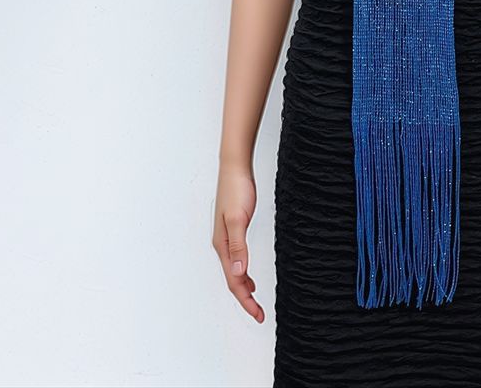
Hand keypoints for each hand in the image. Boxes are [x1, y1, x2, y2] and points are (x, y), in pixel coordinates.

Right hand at [212, 161, 264, 322]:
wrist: (235, 167)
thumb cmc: (236, 189)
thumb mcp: (238, 218)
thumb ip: (238, 246)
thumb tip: (238, 273)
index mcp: (222, 245)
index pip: (233, 281)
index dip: (245, 300)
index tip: (258, 314)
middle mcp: (221, 245)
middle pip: (232, 280)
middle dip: (244, 298)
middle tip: (259, 313)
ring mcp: (226, 237)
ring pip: (233, 270)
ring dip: (243, 287)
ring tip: (255, 300)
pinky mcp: (233, 229)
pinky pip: (236, 258)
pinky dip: (242, 272)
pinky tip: (248, 274)